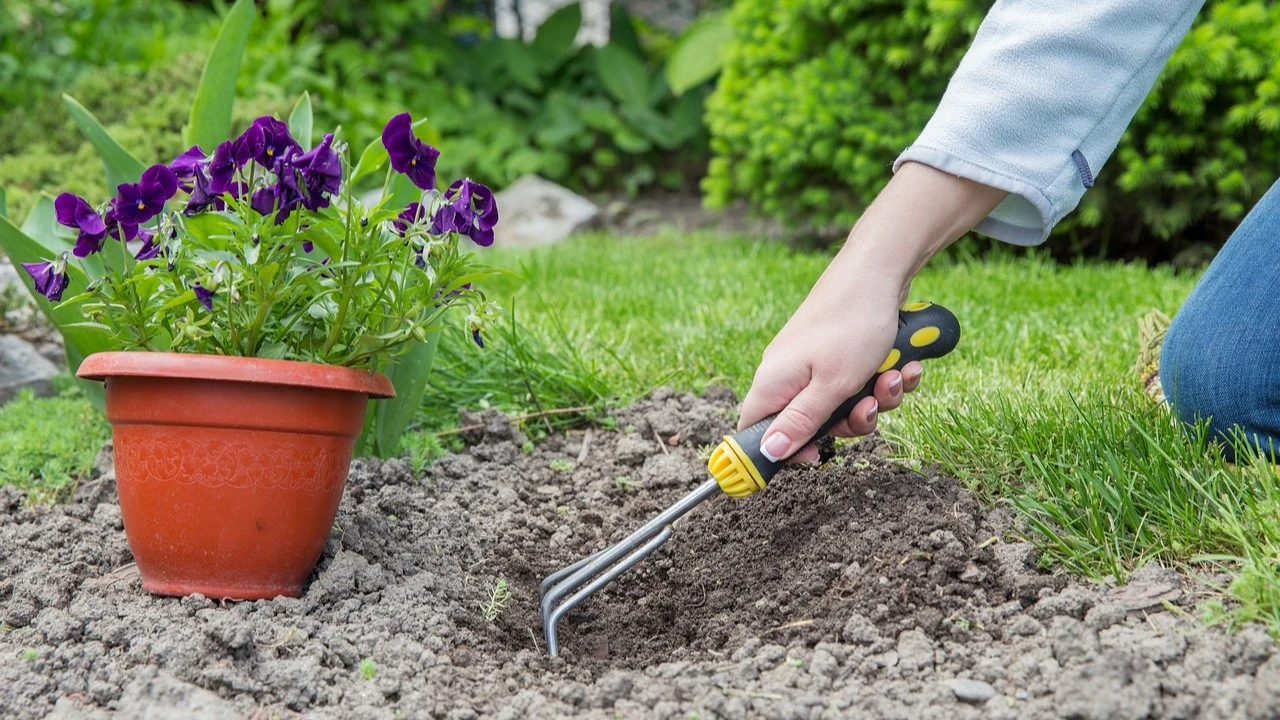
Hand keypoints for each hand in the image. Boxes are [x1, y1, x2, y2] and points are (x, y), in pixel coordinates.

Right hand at [737, 264, 920, 463]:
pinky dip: (882, 378)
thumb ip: (800, 422)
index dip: (782, 451)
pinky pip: (858, 382)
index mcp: (774, 382)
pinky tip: (903, 363)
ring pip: (842, 404)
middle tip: (869, 407)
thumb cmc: (852, 325)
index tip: (817, 455)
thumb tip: (768, 451)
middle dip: (850, 421)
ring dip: (875, 398)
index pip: (756, 430)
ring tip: (894, 376)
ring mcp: (815, 361)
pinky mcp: (839, 352)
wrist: (880, 270)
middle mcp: (789, 373)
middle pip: (810, 423)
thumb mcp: (831, 385)